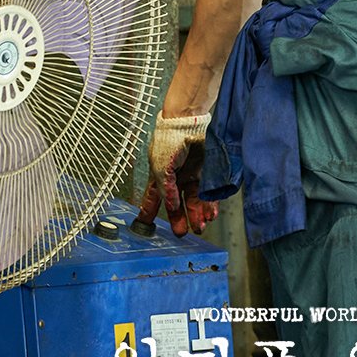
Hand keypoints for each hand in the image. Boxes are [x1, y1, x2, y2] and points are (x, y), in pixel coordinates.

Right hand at [140, 112, 218, 236]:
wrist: (188, 123)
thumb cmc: (168, 140)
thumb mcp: (161, 168)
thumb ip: (166, 189)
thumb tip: (171, 206)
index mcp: (160, 176)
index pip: (153, 198)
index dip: (149, 212)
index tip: (146, 226)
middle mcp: (176, 178)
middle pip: (177, 204)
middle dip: (179, 219)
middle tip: (181, 233)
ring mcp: (192, 175)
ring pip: (194, 201)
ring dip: (197, 215)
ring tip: (200, 227)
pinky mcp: (206, 172)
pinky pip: (208, 193)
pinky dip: (209, 205)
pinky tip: (210, 214)